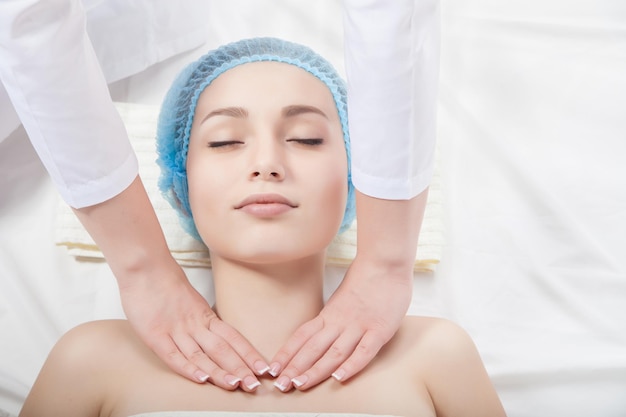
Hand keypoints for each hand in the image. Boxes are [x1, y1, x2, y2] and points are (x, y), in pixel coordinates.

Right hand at [119, 260, 269, 391]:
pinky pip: (173, 355)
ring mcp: (175, 330)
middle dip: (240, 368)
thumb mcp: (191, 302)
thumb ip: (202, 319)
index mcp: (205, 316)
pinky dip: (188, 368)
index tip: (263, 368)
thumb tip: (216, 334)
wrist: (145, 266)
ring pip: (202, 355)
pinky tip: (202, 379)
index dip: (248, 354)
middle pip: (222, 349)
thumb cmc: (165, 282)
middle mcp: (194, 324)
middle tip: (255, 385)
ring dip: (219, 372)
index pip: (233, 338)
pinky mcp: (155, 335)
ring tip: (236, 385)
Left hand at [269, 255, 412, 390]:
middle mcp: (339, 321)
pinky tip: (339, 378)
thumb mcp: (342, 299)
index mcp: (328, 314)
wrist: (385, 261)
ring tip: (300, 385)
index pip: (302, 336)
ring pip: (333, 352)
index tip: (273, 369)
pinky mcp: (379, 329)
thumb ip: (333, 316)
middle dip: (295, 368)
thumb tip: (321, 332)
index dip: (287, 354)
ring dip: (316, 370)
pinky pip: (364, 351)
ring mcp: (359, 326)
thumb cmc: (366, 279)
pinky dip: (351, 366)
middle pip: (313, 348)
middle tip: (281, 385)